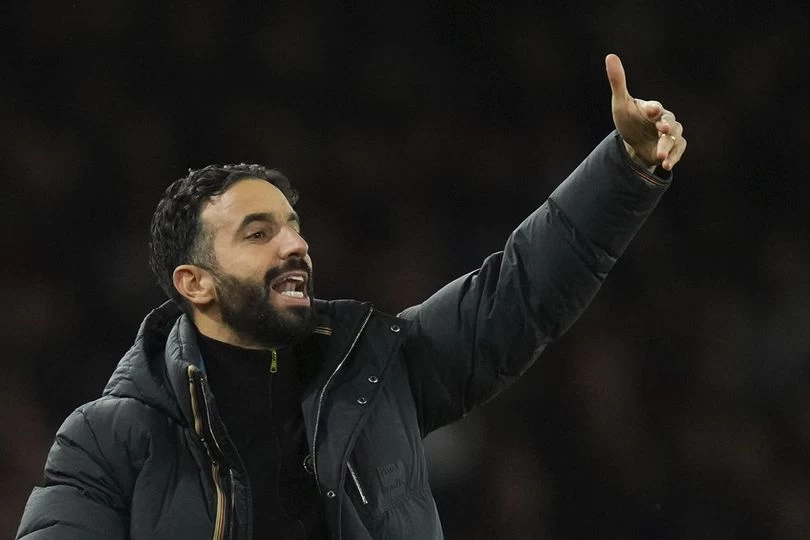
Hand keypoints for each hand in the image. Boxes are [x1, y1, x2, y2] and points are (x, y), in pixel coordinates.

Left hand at [606, 53, 685, 170]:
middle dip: (666, 126)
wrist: (634, 142)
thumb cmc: (628, 119)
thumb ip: (618, 82)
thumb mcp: (620, 103)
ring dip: (668, 147)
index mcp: (651, 108)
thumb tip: (610, 56)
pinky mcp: (673, 147)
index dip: (652, 108)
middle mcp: (664, 119)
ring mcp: (670, 134)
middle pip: (669, 121)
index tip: (651, 110)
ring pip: (674, 138)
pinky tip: (666, 165)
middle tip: (663, 129)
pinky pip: (678, 151)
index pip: (653, 107)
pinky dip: (673, 158)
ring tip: (660, 156)